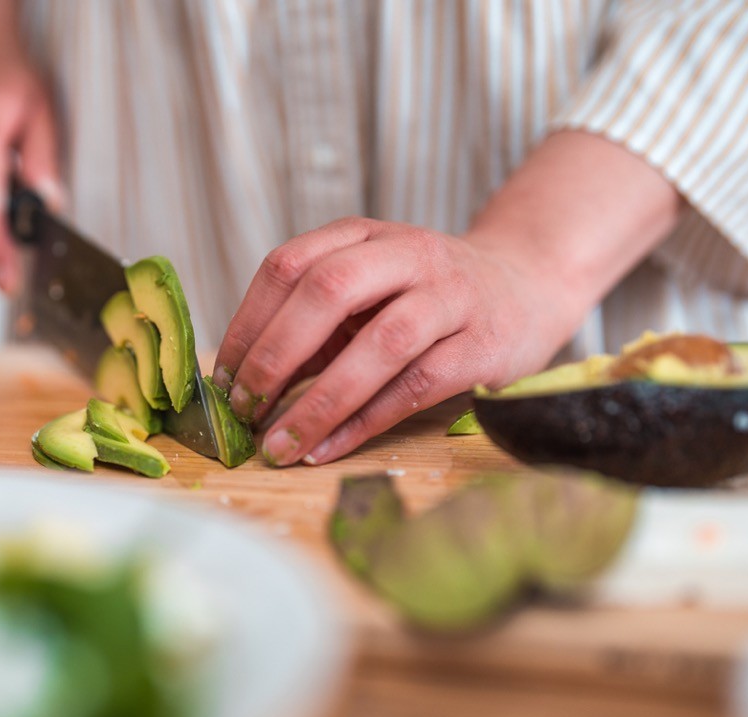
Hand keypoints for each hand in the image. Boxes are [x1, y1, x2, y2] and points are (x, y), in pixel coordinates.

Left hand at [212, 218, 573, 465]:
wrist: (526, 289)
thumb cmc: (423, 300)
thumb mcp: (365, 294)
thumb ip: (311, 328)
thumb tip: (243, 387)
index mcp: (363, 236)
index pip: (288, 264)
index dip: (248, 323)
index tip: (222, 379)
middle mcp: (408, 255)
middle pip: (328, 290)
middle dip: (275, 354)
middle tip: (244, 408)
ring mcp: (451, 297)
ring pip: (380, 344)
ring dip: (319, 401)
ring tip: (279, 444)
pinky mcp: (483, 345)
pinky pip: (416, 387)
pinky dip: (364, 422)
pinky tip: (327, 448)